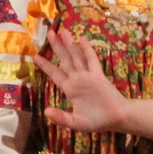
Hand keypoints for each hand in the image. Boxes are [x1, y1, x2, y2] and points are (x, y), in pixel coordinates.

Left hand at [35, 30, 152, 137]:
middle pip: (64, 60)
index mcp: (70, 90)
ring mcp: (88, 76)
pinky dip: (87, 50)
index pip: (55, 74)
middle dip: (57, 47)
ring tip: (63, 31)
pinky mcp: (98, 76)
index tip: (36, 56)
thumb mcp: (75, 122)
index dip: (46, 66)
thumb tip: (45, 112)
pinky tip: (82, 39)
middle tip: (50, 33)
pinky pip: (91, 61)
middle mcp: (77, 80)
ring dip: (70, 44)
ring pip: (76, 57)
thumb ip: (61, 118)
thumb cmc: (96, 121)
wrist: (116, 119)